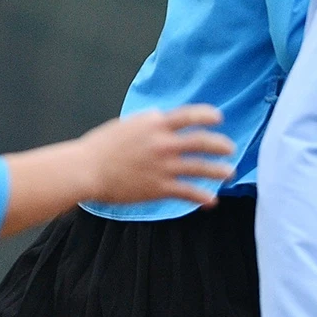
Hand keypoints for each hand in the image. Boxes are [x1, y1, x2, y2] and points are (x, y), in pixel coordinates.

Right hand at [77, 104, 234, 206]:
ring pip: (200, 168)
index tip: (218, 118)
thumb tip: (162, 119)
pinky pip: (188, 192)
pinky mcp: (159, 187)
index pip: (189, 115)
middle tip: (231, 149)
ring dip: (219, 171)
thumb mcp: (128, 125)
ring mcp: (163, 166)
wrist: (86, 169)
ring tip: (229, 173)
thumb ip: (149, 123)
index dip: (207, 115)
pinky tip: (212, 201)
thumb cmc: (102, 146)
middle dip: (221, 145)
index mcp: (154, 124)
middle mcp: (163, 143)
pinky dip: (203, 197)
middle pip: (202, 142)